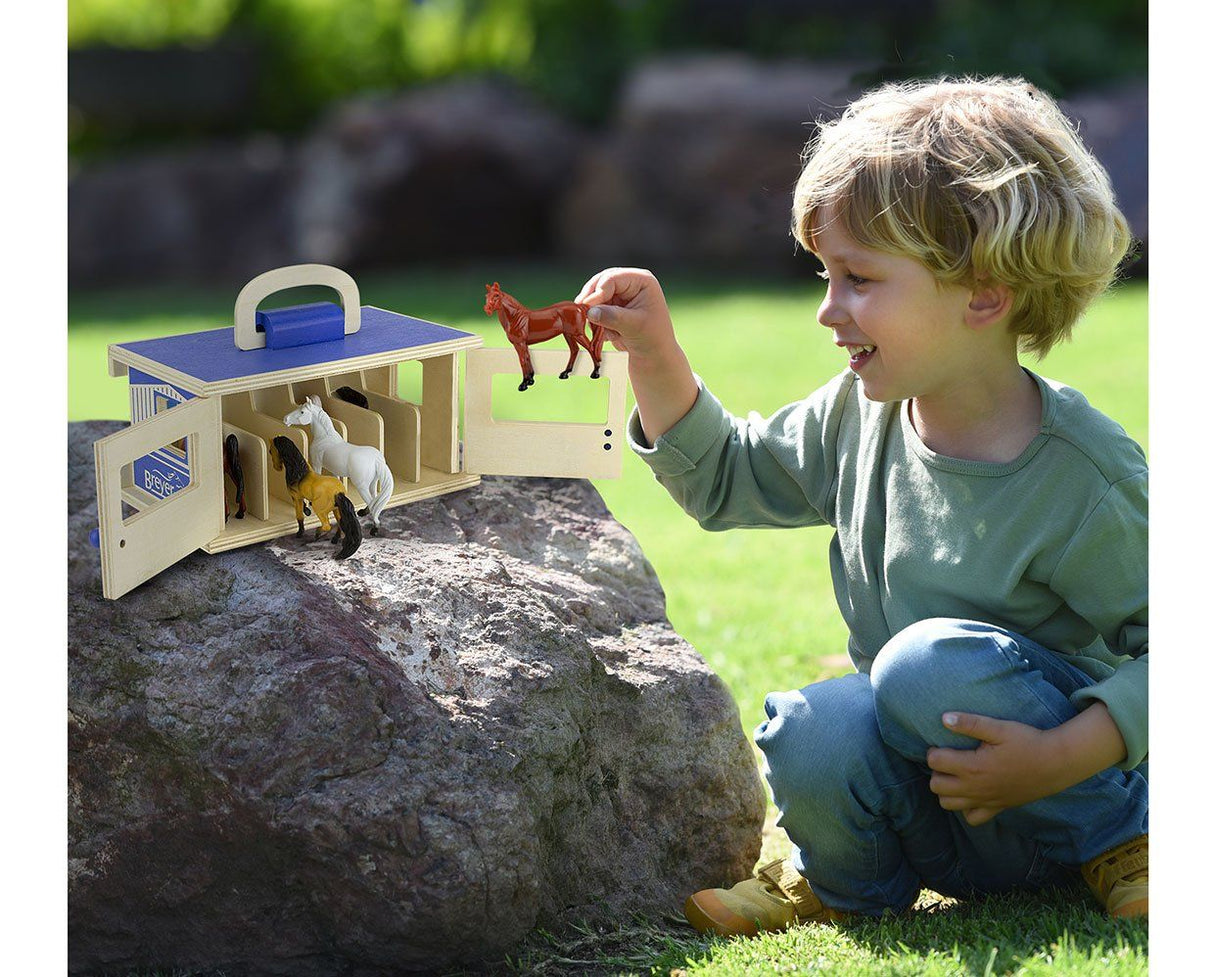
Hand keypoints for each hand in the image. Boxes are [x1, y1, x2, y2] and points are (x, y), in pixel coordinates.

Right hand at [574, 267, 675, 358]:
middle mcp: (630, 284)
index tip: (587, 306)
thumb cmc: (652, 339)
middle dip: (592, 299)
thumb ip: (612, 317)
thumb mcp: (634, 326)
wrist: (654, 357)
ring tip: (602, 330)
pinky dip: (597, 321)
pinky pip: (595, 309)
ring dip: (595, 313)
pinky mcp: (612, 308)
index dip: (598, 291)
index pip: (613, 278)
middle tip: (582, 312)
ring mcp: (620, 295)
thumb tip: (590, 312)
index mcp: (641, 281)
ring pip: (595, 296)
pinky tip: (609, 335)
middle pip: (601, 282)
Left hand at [925, 712, 1058, 826]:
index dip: (933, 751)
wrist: (1056, 763)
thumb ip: (970, 723)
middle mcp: (976, 788)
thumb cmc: (1027, 741)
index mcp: (973, 766)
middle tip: (948, 759)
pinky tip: (970, 792)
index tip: (942, 744)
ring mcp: (986, 801)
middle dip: (936, 772)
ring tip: (956, 775)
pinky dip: (965, 808)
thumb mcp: (999, 728)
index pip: (934, 762)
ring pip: (948, 805)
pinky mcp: (998, 808)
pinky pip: (972, 819)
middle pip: (936, 786)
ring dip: (946, 790)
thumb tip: (943, 718)